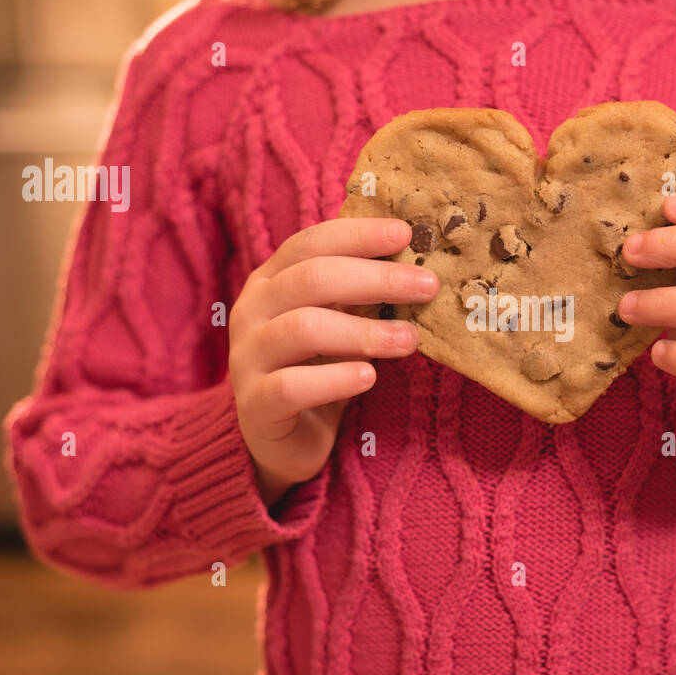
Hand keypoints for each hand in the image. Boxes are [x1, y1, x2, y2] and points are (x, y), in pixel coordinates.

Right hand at [228, 218, 438, 507]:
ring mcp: (247, 357)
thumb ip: (362, 294)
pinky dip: (335, 379)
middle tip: (427, 287)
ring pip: (303, 328)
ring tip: (409, 340)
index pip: (311, 243)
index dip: (358, 235)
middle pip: (312, 279)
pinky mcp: (255, 405)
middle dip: (376, 279)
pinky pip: (291, 386)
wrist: (283, 440)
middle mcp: (251, 311)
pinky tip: (369, 377)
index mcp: (271, 281)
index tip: (406, 234)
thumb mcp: (339, 323)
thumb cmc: (318, 369)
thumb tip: (421, 265)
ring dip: (364, 332)